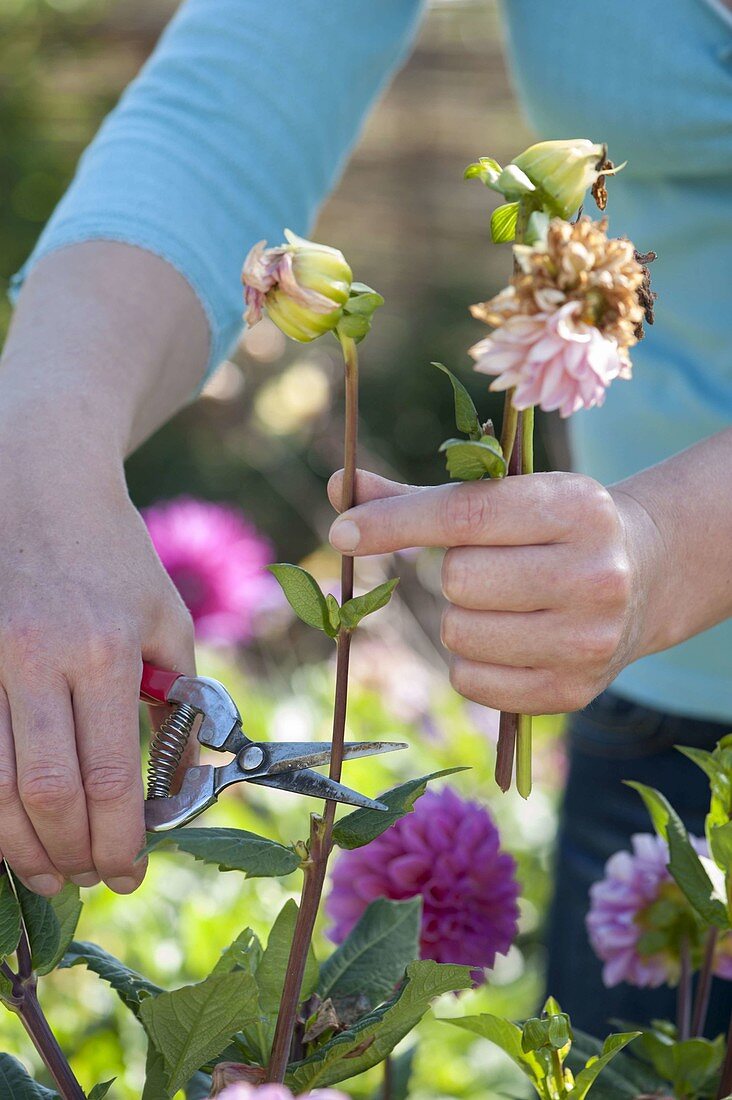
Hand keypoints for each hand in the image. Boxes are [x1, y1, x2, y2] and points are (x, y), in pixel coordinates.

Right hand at [0, 413, 194, 896]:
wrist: (37, 484)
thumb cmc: (112, 554)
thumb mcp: (163, 618)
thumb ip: (175, 701)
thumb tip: (178, 781)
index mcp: (101, 649)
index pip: (107, 775)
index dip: (119, 838)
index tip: (131, 870)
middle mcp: (35, 658)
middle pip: (44, 793)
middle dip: (71, 854)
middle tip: (90, 880)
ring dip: (20, 846)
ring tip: (49, 872)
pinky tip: (10, 826)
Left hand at [328, 470, 663, 715]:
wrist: (646, 574)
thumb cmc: (556, 527)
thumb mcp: (508, 495)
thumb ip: (422, 496)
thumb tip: (341, 487)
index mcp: (576, 508)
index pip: (464, 516)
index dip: (395, 523)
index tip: (342, 530)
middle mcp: (594, 574)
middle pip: (459, 580)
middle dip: (455, 573)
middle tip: (491, 567)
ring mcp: (589, 639)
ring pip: (460, 635)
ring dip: (461, 619)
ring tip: (504, 603)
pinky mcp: (575, 691)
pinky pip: (473, 683)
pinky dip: (471, 663)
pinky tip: (509, 640)